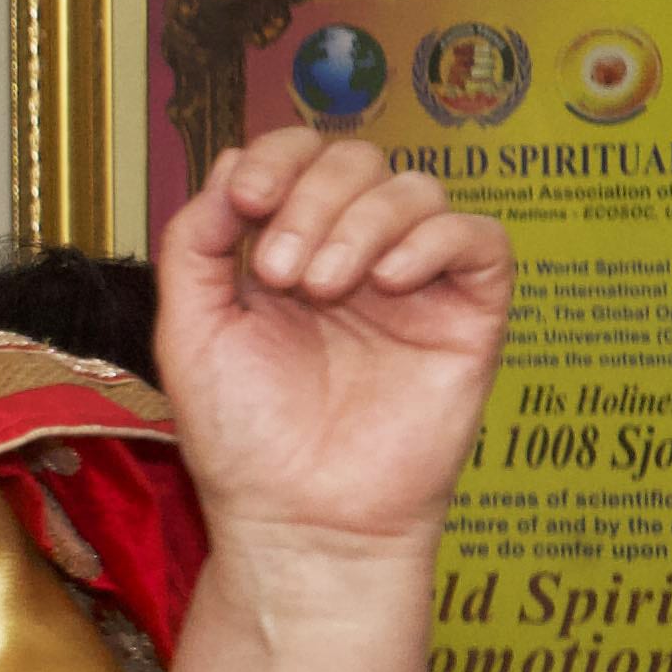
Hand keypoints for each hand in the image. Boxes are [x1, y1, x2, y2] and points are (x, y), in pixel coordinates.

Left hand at [152, 128, 513, 550]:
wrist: (298, 515)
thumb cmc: (243, 435)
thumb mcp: (191, 329)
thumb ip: (195, 244)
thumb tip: (227, 167)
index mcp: (287, 248)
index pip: (299, 156)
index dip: (276, 156)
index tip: (244, 198)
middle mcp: (353, 255)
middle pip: (356, 162)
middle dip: (311, 200)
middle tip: (280, 274)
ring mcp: (414, 283)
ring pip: (416, 189)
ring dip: (361, 223)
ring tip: (322, 289)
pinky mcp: (469, 316)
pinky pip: (479, 239)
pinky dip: (433, 241)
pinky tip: (386, 284)